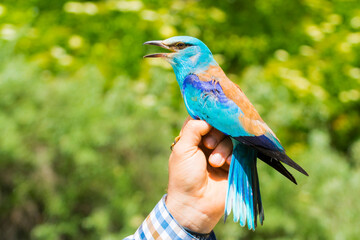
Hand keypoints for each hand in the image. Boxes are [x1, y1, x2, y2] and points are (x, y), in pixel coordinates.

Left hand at [166, 117, 232, 233]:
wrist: (196, 204)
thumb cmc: (184, 176)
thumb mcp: (183, 150)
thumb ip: (193, 129)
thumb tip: (207, 119)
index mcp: (192, 139)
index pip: (202, 119)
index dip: (207, 119)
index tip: (208, 123)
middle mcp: (207, 144)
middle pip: (218, 126)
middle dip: (215, 134)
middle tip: (208, 145)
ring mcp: (221, 153)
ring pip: (229, 138)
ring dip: (223, 148)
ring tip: (215, 163)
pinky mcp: (233, 163)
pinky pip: (239, 151)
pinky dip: (233, 156)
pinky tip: (227, 165)